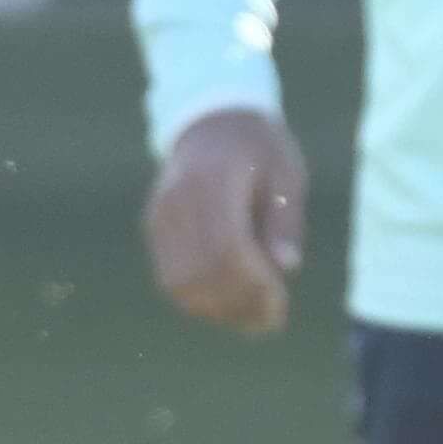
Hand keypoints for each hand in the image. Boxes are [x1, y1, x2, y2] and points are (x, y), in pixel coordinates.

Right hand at [144, 107, 307, 335]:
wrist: (212, 121)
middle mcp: (177, 202)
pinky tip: (229, 305)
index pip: (226, 247)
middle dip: (237, 303)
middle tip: (270, 322)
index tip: (280, 306)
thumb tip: (287, 267)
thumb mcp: (285, 173)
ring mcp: (160, 216)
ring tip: (252, 320)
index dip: (252, 284)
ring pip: (179, 280)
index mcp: (212, 182)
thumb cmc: (259, 148)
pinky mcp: (154, 226)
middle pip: (201, 270)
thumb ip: (284, 220)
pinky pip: (169, 275)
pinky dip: (198, 298)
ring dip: (216, 308)